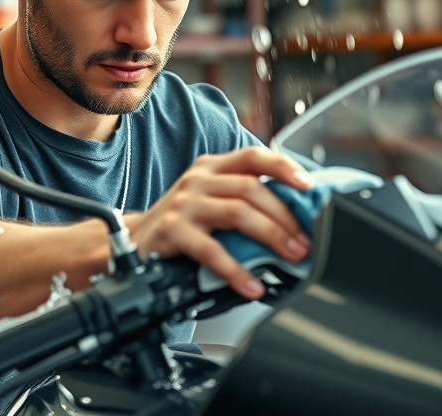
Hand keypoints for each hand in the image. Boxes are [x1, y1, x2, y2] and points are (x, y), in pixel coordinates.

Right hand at [126, 147, 313, 299]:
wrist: (132, 241)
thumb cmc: (181, 223)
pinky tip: (252, 285)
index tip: (309, 185)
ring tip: (290, 256)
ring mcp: (184, 203)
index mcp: (213, 167)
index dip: (284, 167)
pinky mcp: (173, 230)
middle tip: (305, 242)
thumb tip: (293, 220)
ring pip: (238, 212)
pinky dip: (237, 271)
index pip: (254, 156)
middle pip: (252, 189)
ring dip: (271, 236)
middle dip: (285, 217)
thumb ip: (242, 200)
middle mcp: (199, 179)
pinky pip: (212, 250)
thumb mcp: (210, 200)